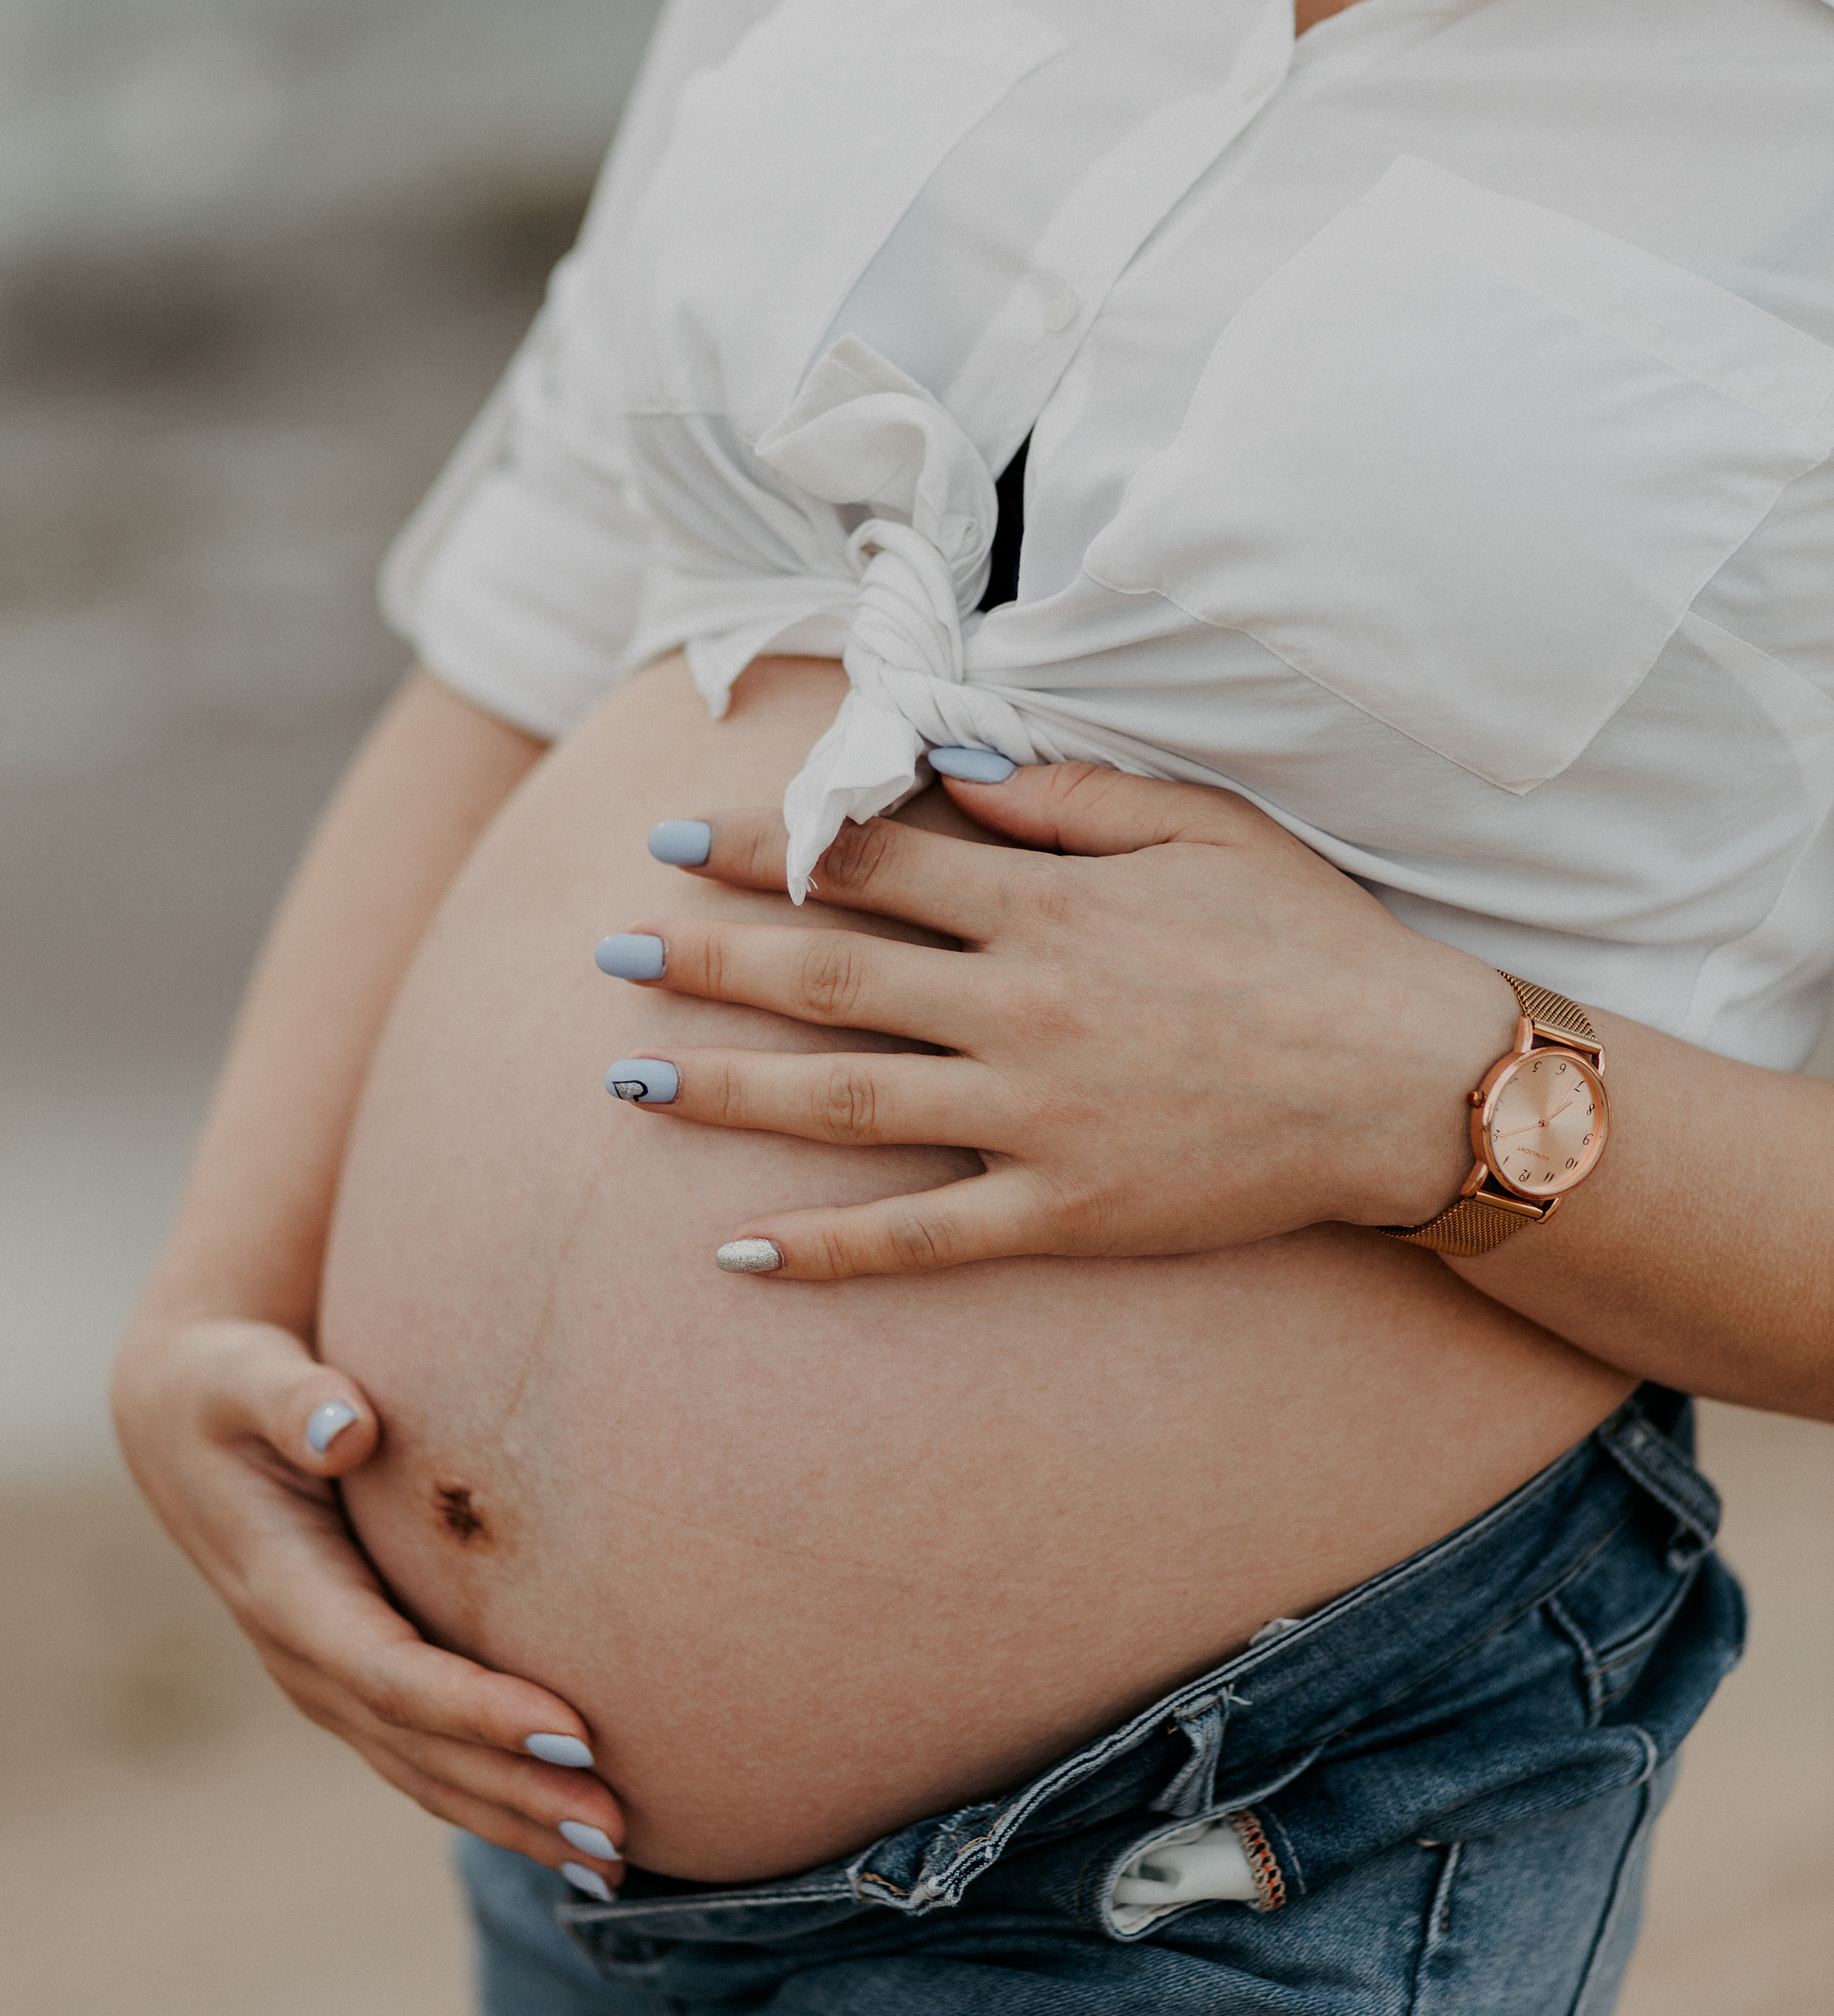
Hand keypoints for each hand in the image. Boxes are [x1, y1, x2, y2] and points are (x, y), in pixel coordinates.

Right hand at [109, 1310, 626, 1884]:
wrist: (187, 1431)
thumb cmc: (228, 1392)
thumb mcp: (244, 1382)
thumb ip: (295, 1402)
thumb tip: (348, 1428)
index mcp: (285, 1594)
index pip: (391, 1673)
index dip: (478, 1710)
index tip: (572, 1732)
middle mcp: (305, 1659)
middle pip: (420, 1747)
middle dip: (517, 1792)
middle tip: (615, 1828)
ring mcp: (330, 1683)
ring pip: (427, 1772)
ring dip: (516, 1818)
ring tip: (612, 1859)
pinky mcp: (359, 1682)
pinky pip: (428, 1758)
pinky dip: (496, 1800)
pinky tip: (564, 1828)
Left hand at [605, 763, 1516, 1279]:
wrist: (1409, 1081)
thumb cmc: (1306, 938)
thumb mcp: (1197, 827)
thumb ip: (1060, 795)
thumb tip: (941, 763)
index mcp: (1046, 906)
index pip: (872, 867)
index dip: (766, 848)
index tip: (675, 837)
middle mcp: (1020, 1009)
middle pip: (829, 980)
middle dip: (707, 961)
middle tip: (606, 952)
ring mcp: (1035, 1119)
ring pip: (845, 1108)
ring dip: (727, 1092)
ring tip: (626, 1084)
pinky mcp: (1063, 1213)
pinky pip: (921, 1238)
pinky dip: (825, 1250)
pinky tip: (735, 1252)